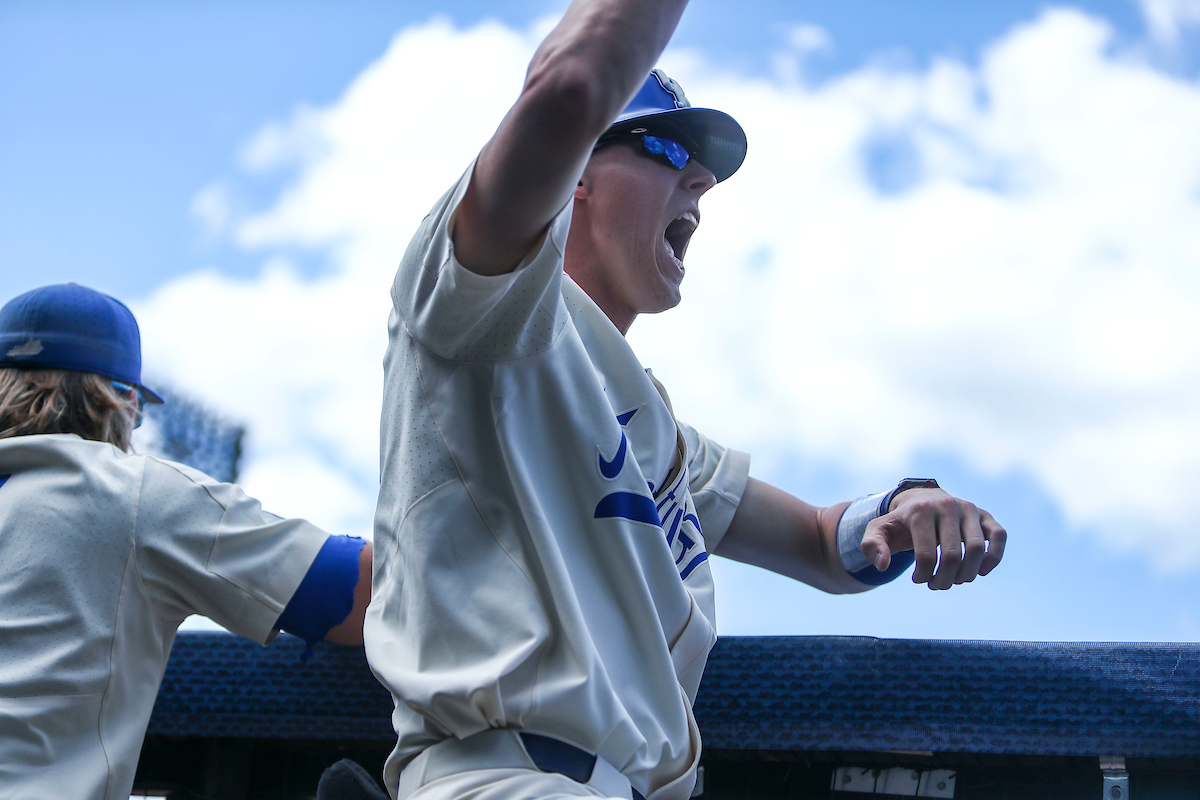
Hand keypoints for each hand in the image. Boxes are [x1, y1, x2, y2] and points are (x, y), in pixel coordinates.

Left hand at [860, 489, 1005, 589]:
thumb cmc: (900, 522)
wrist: (921, 500)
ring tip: (955, 580)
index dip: (923, 575)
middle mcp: (947, 506)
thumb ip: (872, 546)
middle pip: (952, 555)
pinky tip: (981, 572)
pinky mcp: (985, 514)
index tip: (918, 580)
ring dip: (967, 574)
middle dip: (944, 579)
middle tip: (936, 585)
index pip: (926, 555)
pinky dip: (994, 557)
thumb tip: (882, 565)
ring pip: (977, 549)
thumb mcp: (878, 531)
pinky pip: (999, 536)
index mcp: (920, 511)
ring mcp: (968, 508)